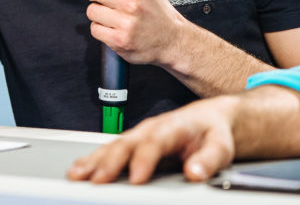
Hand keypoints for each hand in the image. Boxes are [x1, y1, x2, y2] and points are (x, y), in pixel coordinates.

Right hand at [68, 95, 237, 183]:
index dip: (145, 159)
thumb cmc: (213, 132)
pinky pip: (110, 150)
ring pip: (114, 145)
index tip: (138, 177)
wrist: (210, 119)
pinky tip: (79, 170)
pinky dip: (93, 160)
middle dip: (111, 161)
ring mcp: (140, 134)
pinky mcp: (133, 143)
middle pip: (128, 142)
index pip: (157, 141)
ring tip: (78, 174)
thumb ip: (209, 159)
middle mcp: (153, 128)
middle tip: (98, 180)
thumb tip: (195, 171)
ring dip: (95, 160)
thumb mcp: (221, 146)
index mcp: (175, 126)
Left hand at [76, 0, 186, 65]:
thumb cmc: (156, 12)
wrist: (173, 40)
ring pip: (91, 11)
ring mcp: (126, 23)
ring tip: (113, 17)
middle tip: (106, 0)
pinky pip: (95, 29)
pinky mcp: (120, 41)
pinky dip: (101, 29)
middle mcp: (131, 2)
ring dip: (98, 14)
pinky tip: (114, 28)